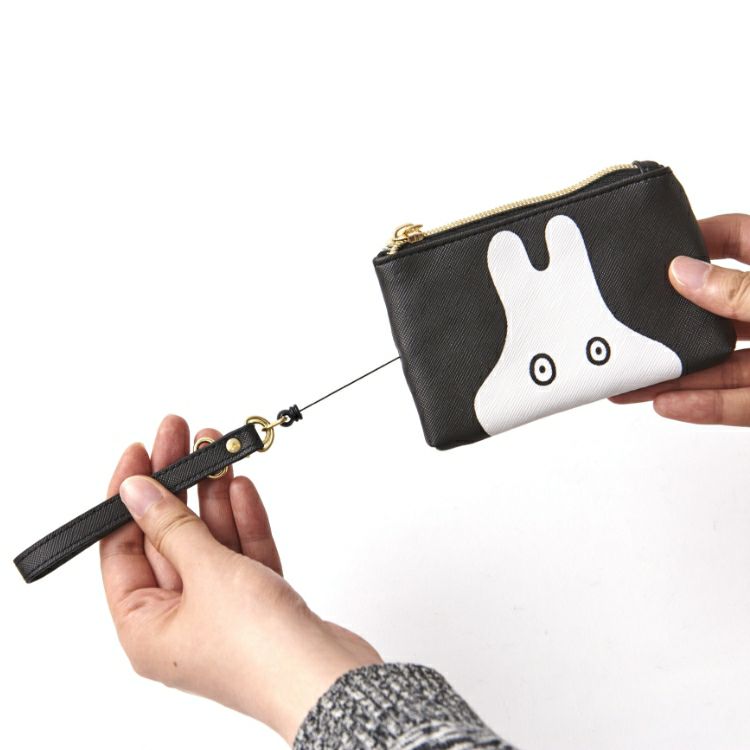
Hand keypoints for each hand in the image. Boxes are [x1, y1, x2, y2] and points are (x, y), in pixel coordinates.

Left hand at [100, 415, 380, 743]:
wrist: (330, 678)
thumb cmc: (262, 652)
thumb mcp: (206, 573)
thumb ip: (171, 527)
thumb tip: (136, 491)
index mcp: (145, 629)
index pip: (120, 550)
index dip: (128, 498)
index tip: (141, 454)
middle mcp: (179, 621)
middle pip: (168, 538)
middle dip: (177, 486)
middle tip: (180, 437)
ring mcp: (221, 611)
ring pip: (209, 541)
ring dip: (212, 497)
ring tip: (215, 452)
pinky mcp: (259, 602)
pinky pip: (241, 552)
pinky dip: (241, 521)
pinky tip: (239, 489)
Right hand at [611, 214, 749, 424]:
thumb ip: (739, 290)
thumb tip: (683, 273)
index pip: (740, 240)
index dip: (700, 238)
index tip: (655, 247)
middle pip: (715, 312)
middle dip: (667, 323)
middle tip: (624, 323)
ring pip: (720, 367)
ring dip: (674, 376)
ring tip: (627, 383)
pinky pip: (739, 404)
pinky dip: (704, 407)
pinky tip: (666, 404)